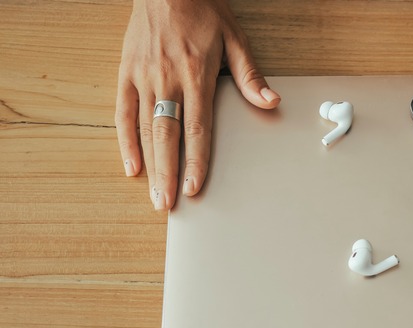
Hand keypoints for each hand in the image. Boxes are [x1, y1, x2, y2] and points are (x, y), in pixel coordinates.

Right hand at [115, 0, 280, 209]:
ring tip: (154, 195)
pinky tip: (132, 165)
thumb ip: (249, 75)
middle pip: (167, 136)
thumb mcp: (234, 38)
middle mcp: (167, 80)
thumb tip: (271, 102)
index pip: (198, 129)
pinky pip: (122, 112)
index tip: (195, 188)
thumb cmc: (202, 10)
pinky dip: (125, 141)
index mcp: (196, 74)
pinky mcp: (126, 73)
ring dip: (150, 165)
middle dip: (168, 174)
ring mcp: (143, 77)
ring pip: (145, 129)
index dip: (196, 161)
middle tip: (168, 205)